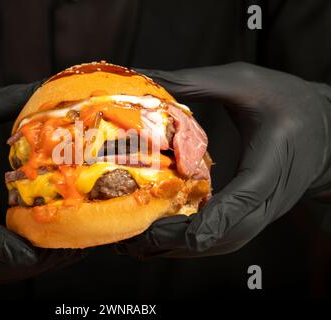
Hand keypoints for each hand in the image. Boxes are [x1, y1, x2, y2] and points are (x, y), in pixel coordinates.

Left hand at [117, 62, 330, 257]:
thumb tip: (147, 76)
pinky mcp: (255, 213)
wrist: (325, 126)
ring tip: (140, 247)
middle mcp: (271, 195)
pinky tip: (164, 238)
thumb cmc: (287, 100)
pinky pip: (226, 237)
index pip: (247, 197)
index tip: (189, 236)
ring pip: (226, 242)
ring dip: (183, 248)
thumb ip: (197, 82)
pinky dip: (194, 242)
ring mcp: (264, 209)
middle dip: (182, 241)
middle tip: (138, 241)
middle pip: (230, 232)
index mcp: (273, 159)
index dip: (218, 219)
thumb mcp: (245, 81)